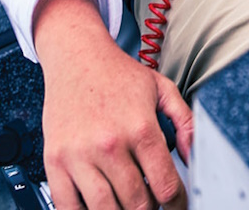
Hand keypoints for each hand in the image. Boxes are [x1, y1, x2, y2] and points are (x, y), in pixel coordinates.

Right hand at [33, 0, 193, 208]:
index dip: (177, 203)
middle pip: (137, 204)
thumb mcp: (161, 88)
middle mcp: (109, 144)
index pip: (166, 186)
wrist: (75, 55)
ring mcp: (79, 155)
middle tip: (151, 202)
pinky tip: (97, 205)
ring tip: (127, 202)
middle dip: (150, 209)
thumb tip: (193, 155)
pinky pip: (67, 207)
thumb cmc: (116, 73)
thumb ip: (185, 121)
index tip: (176, 204)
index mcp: (140, 128)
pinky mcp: (54, 160)